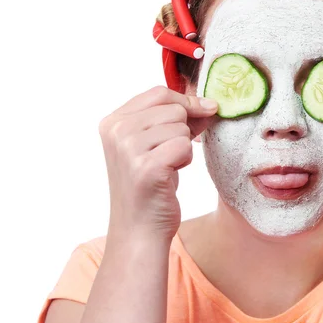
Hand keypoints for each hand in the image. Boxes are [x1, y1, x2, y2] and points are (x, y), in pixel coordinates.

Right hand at [98, 85, 217, 240]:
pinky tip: (170, 176)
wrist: (140, 229)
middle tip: (170, 155)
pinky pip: (184, 146)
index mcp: (113, 121)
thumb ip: (177, 119)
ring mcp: (128, 148)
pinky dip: (184, 161)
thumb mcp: (158, 144)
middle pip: (173, 108)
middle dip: (183, 131)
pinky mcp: (146, 167)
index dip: (187, 101)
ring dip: (183, 148)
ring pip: (181, 127)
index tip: (206, 110)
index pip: (159, 93)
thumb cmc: (152, 185)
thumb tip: (209, 104)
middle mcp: (116, 131)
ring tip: (166, 167)